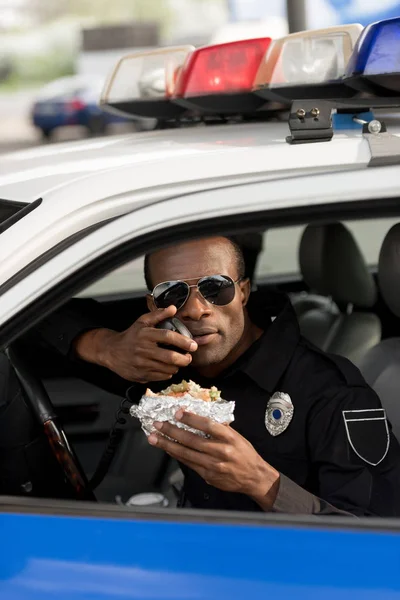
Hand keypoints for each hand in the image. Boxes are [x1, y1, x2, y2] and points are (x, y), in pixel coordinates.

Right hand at [74, 305, 197, 382]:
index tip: (193, 345)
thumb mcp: (142, 322)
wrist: (111, 351)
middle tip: (189, 357)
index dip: (183, 341)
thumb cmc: (131, 335)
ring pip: (167, 369)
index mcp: (145, 334)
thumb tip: (173, 308)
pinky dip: (168, 373)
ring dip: (177, 366)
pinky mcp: (140, 375)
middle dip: (184, 359)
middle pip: (170, 357)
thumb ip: (158, 314)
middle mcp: (143, 350)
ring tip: (179, 362)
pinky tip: (168, 368)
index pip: (167, 337)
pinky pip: (161, 377)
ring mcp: (141, 364)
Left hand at [148, 410, 279, 503]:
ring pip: (186, 454)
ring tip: (155, 438)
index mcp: (229, 438)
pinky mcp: (208, 475)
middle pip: (192, 440)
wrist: (254, 477)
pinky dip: (177, 455)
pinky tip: (168, 449)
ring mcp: (213, 465)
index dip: (191, 419)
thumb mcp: (237, 436)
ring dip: (168, 445)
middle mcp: (221, 451)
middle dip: (172, 431)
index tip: (178, 413)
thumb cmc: (245, 454)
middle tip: (158, 424)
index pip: (208, 425)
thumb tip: (200, 415)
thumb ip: (220, 427)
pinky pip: (189, 464)